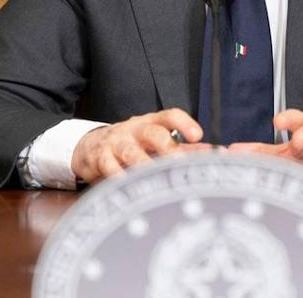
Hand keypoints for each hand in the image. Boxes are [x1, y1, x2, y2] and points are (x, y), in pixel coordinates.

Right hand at [70, 108, 207, 183]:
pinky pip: (109, 167)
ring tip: (156, 177)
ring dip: (144, 164)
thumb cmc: (131, 144)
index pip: (169, 116)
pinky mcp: (100, 158)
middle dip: (167, 147)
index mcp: (151, 123)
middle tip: (180, 161)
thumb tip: (214, 152)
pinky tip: (126, 186)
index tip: (198, 136)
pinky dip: (118, 177)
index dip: (184, 123)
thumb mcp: (154, 141)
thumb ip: (183, 147)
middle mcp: (134, 129)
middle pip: (152, 133)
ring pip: (131, 152)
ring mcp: (116, 143)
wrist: (89, 146)